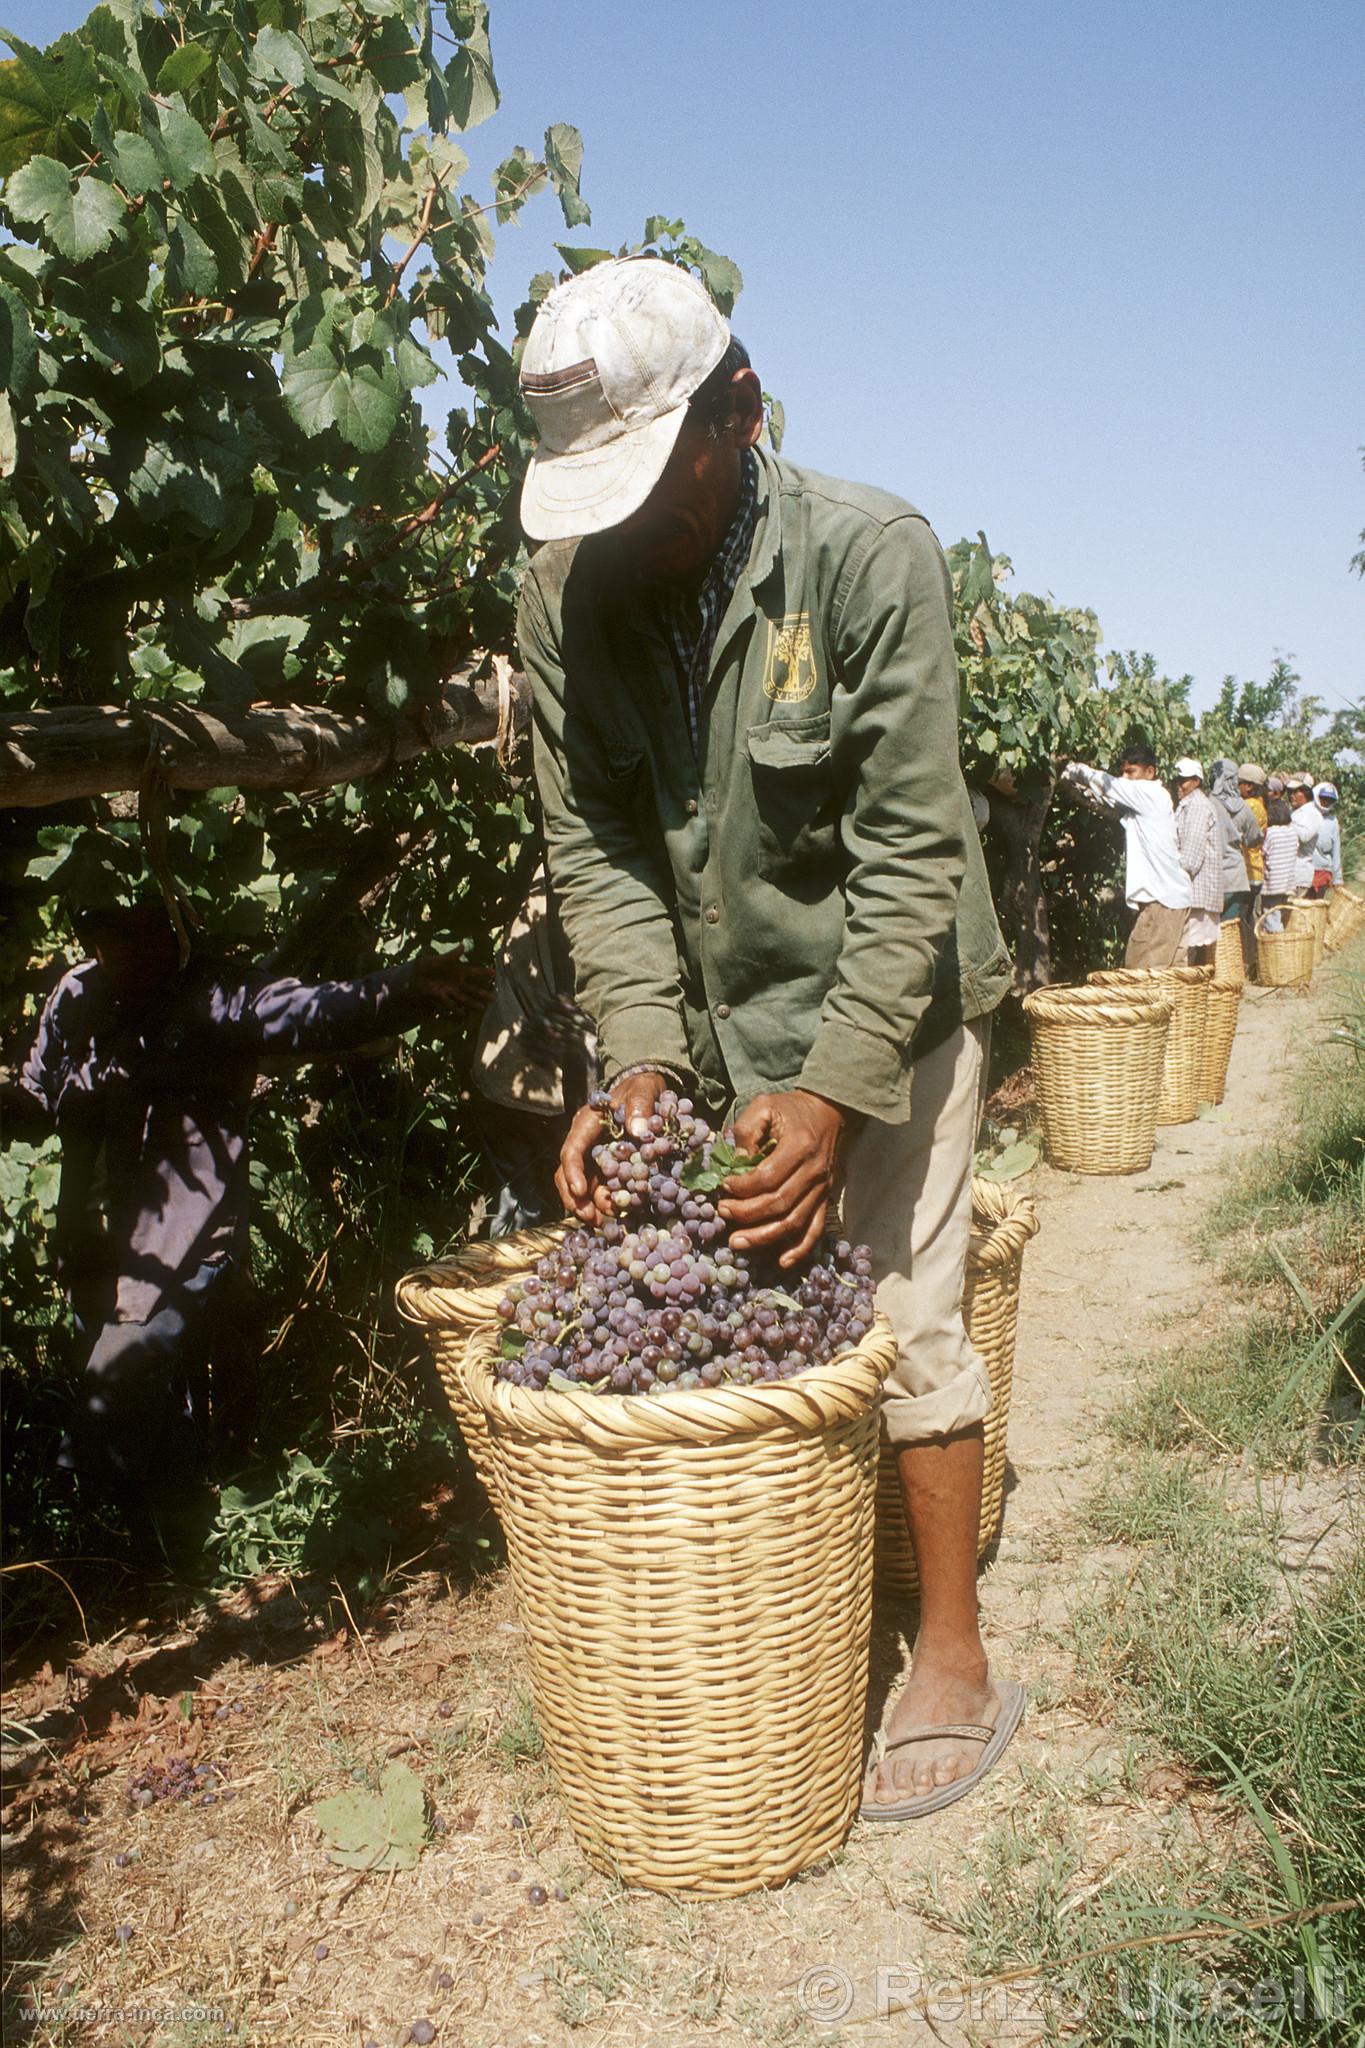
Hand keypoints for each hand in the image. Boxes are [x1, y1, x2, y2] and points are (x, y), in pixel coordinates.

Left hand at [411, 954, 494, 1014]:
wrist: (412, 975)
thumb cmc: (426, 965)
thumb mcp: (438, 959)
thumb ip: (451, 955)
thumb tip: (463, 946)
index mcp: (457, 970)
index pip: (473, 971)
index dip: (484, 972)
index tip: (495, 973)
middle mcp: (456, 982)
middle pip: (472, 988)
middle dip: (482, 993)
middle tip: (494, 998)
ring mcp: (449, 991)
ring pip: (464, 998)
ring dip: (473, 1003)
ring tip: (482, 1008)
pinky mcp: (440, 997)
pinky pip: (451, 1004)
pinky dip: (457, 1009)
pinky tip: (463, 1014)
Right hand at [554, 1068, 666, 1223]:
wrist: (647, 1091)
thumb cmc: (641, 1088)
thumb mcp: (643, 1089)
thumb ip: (640, 1105)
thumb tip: (639, 1130)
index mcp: (587, 1122)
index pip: (572, 1149)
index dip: (573, 1171)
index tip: (580, 1191)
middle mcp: (586, 1143)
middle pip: (569, 1174)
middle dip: (576, 1198)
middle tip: (591, 1217)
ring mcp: (595, 1157)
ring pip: (582, 1186)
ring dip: (590, 1206)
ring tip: (604, 1222)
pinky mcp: (607, 1167)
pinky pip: (601, 1188)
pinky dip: (605, 1203)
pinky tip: (617, 1215)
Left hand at [717, 1088, 847, 1268]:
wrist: (830, 1111)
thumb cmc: (792, 1109)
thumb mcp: (764, 1105)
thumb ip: (746, 1130)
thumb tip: (736, 1164)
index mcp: (799, 1146)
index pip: (767, 1177)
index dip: (742, 1187)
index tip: (723, 1185)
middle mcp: (814, 1171)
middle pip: (778, 1204)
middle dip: (745, 1213)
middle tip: (722, 1212)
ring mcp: (822, 1188)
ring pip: (793, 1222)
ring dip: (764, 1237)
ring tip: (737, 1242)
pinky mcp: (826, 1198)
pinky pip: (815, 1229)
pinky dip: (800, 1249)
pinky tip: (782, 1261)